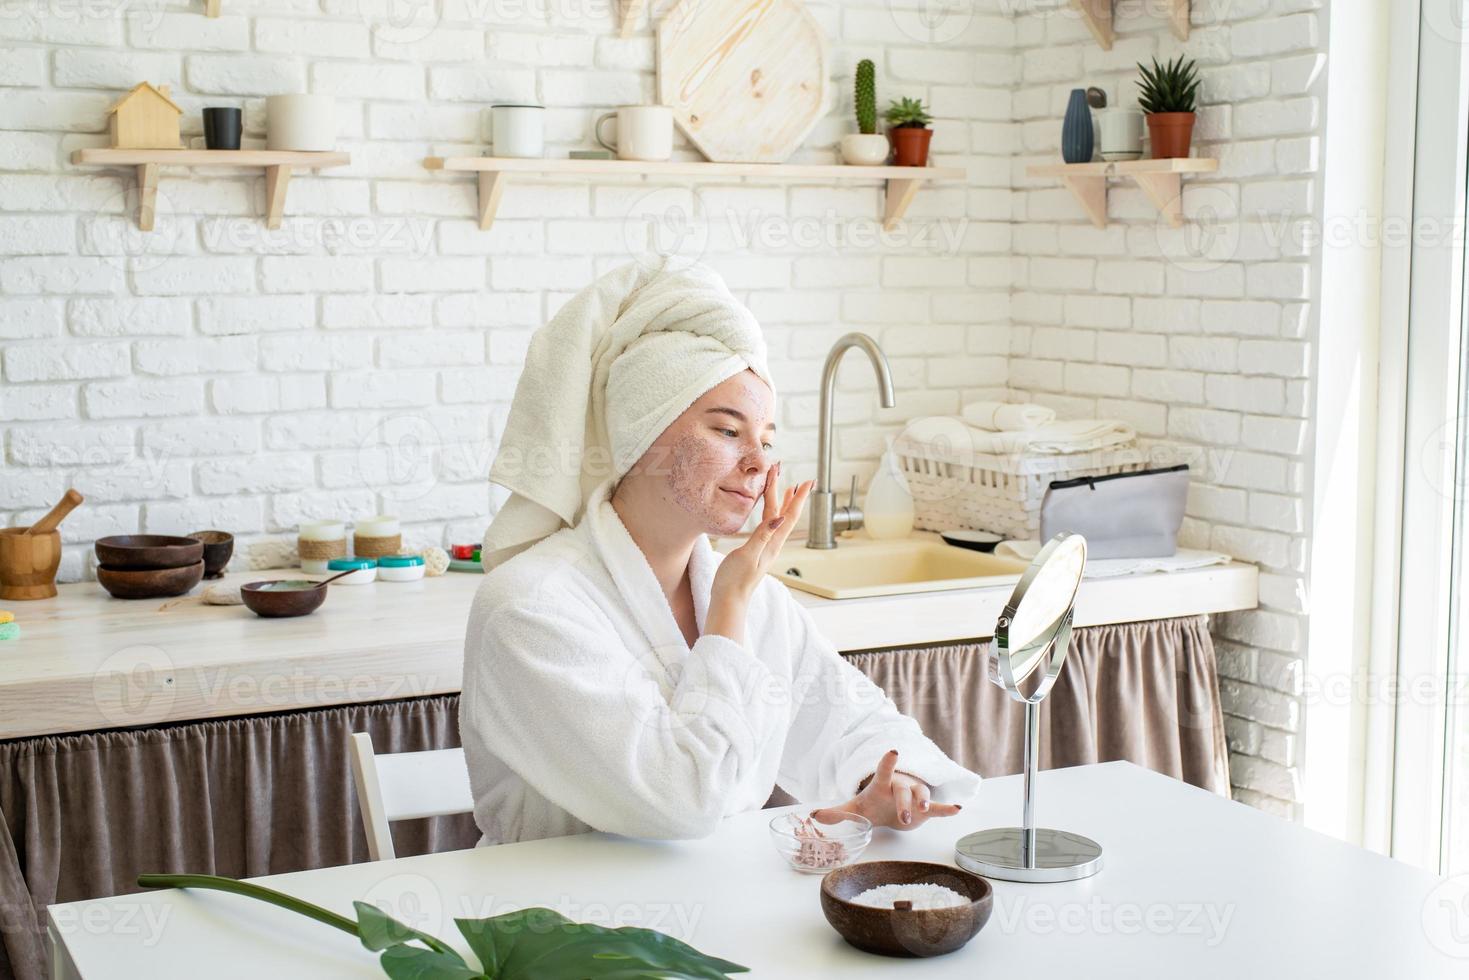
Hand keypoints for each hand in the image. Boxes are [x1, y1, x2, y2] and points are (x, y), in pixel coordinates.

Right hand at [706, 461, 813, 644]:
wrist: (729, 600)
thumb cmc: (735, 580)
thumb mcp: (748, 555)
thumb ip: (763, 535)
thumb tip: (779, 517)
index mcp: (772, 543)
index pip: (788, 514)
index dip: (797, 497)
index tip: (806, 481)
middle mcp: (773, 544)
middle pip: (786, 515)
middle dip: (793, 495)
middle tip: (802, 480)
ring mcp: (766, 548)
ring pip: (779, 520)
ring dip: (785, 503)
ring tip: (790, 490)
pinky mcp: (758, 551)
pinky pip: (769, 527)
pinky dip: (773, 515)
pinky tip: (771, 514)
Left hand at [810, 749, 962, 830]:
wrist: (890, 807)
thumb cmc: (874, 803)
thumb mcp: (855, 808)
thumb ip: (836, 813)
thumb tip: (813, 816)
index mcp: (881, 784)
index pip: (883, 771)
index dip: (887, 762)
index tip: (893, 751)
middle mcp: (900, 786)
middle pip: (903, 790)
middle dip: (904, 803)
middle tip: (904, 818)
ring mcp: (914, 796)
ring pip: (922, 795)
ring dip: (924, 803)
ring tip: (926, 810)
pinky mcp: (926, 809)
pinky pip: (938, 807)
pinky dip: (947, 809)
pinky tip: (957, 809)